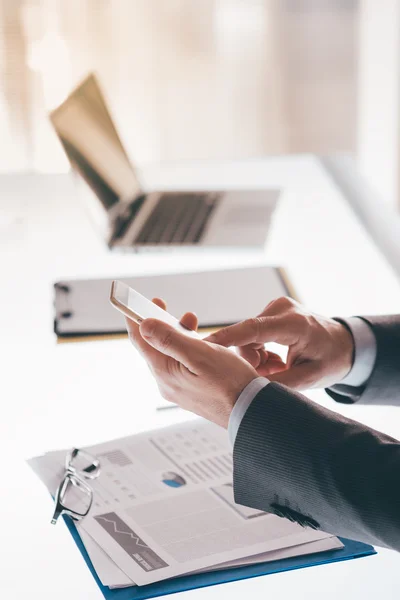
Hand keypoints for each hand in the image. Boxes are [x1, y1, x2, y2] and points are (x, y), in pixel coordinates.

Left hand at [125, 299, 257, 427]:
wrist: (252, 411)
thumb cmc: (232, 384)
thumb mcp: (200, 355)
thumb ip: (170, 340)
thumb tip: (144, 326)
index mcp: (165, 373)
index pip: (140, 341)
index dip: (134, 318)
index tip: (130, 302)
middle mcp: (167, 383)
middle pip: (153, 347)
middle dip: (157, 323)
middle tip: (161, 304)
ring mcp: (179, 389)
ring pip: (168, 355)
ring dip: (175, 334)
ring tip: (189, 320)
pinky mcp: (192, 391)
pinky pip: (179, 365)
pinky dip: (185, 348)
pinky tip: (199, 343)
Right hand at [206, 297, 354, 389]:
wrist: (344, 343)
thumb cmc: (331, 359)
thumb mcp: (309, 378)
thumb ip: (278, 384)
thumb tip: (248, 392)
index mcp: (294, 323)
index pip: (252, 329)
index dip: (226, 337)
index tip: (204, 345)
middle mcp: (281, 309)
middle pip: (245, 339)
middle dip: (250, 361)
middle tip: (273, 374)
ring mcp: (275, 308)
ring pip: (246, 339)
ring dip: (255, 357)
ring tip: (278, 368)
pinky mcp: (270, 312)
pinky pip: (251, 335)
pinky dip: (259, 350)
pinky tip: (276, 360)